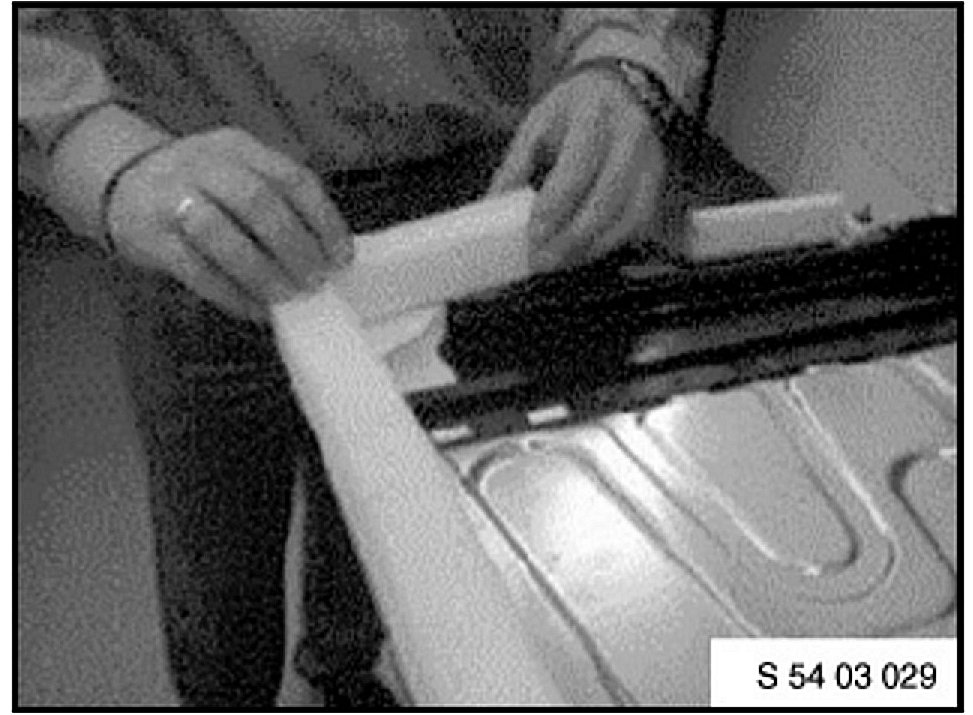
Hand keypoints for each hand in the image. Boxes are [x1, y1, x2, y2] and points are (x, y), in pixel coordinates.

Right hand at [106, 128, 351, 321]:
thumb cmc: (199, 188)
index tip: (341, 258)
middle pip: (258, 201)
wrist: (120, 183)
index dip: (323, 221)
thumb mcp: (238, 174)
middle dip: (295, 246)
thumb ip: (278, 204)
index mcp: (239, 148)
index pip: (293, 178)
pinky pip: (196, 269)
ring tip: (286, 295)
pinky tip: (254, 308)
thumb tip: (326, 256)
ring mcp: (173, 198)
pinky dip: (231, 293)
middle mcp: (205, 165)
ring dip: (262, 271)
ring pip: (223, 233)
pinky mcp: (151, 237)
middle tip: (314, 280)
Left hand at [490, 71, 665, 271]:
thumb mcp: (536, 124)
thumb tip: (493, 207)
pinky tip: (581, 254)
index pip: (576, 170)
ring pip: (627, 219)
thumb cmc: (572, 109)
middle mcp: (630, 140)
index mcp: (595, 116)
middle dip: (571, 238)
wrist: (620, 88)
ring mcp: (649, 164)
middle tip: (541, 261)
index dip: (554, 208)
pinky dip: (607, 245)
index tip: (533, 236)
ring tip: (558, 263)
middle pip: (605, 201)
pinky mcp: (655, 185)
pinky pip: (636, 225)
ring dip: (590, 248)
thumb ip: (516, 166)